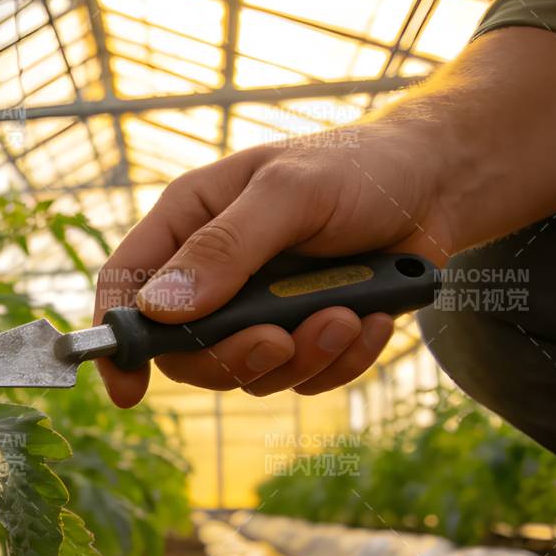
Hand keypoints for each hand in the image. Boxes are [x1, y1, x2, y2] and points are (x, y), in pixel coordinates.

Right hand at [94, 126, 453, 406]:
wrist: (440, 184)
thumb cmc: (358, 167)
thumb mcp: (289, 193)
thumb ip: (227, 248)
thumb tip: (162, 310)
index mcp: (188, 224)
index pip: (125, 285)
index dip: (116, 339)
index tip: (127, 388)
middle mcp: (213, 273)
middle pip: (185, 351)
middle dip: (235, 357)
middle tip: (280, 340)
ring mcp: (259, 310)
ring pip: (249, 372)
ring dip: (303, 357)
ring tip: (347, 315)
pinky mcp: (305, 335)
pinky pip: (304, 379)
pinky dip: (341, 361)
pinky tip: (370, 321)